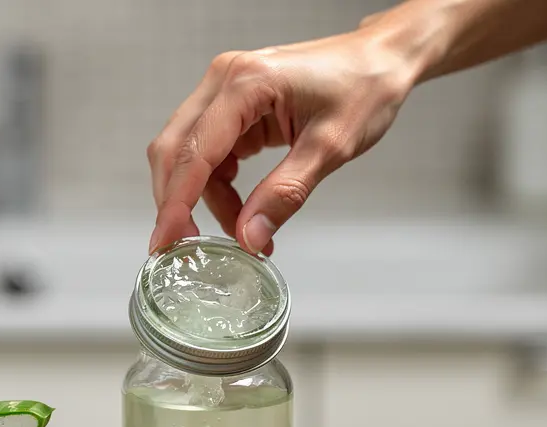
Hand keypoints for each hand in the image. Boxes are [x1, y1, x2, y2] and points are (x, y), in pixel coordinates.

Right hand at [147, 28, 416, 254]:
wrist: (381, 60)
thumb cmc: (364, 86)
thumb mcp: (330, 147)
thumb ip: (285, 194)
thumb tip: (249, 237)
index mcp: (247, 83)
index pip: (195, 151)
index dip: (176, 202)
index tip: (165, 241)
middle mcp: (225, 80)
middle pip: (174, 150)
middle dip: (176, 203)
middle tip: (184, 247)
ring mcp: (224, 91)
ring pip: (187, 156)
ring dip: (202, 199)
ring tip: (238, 228)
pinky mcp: (231, 105)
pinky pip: (207, 153)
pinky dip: (216, 186)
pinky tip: (239, 207)